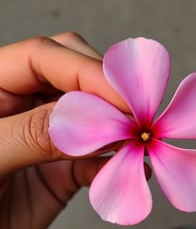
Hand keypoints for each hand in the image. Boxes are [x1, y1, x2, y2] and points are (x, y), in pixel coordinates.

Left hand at [0, 32, 128, 228]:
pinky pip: (98, 160)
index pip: (43, 56)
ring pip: (94, 117)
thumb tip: (91, 117)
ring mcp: (45, 138)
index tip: (123, 100)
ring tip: (139, 143)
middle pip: (75, 76)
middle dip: (108, 93)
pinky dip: (117, 163)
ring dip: (119, 129)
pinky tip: (132, 169)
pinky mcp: (62, 172)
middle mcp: (22, 105)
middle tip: (135, 119)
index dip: (87, 71)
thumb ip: (33, 133)